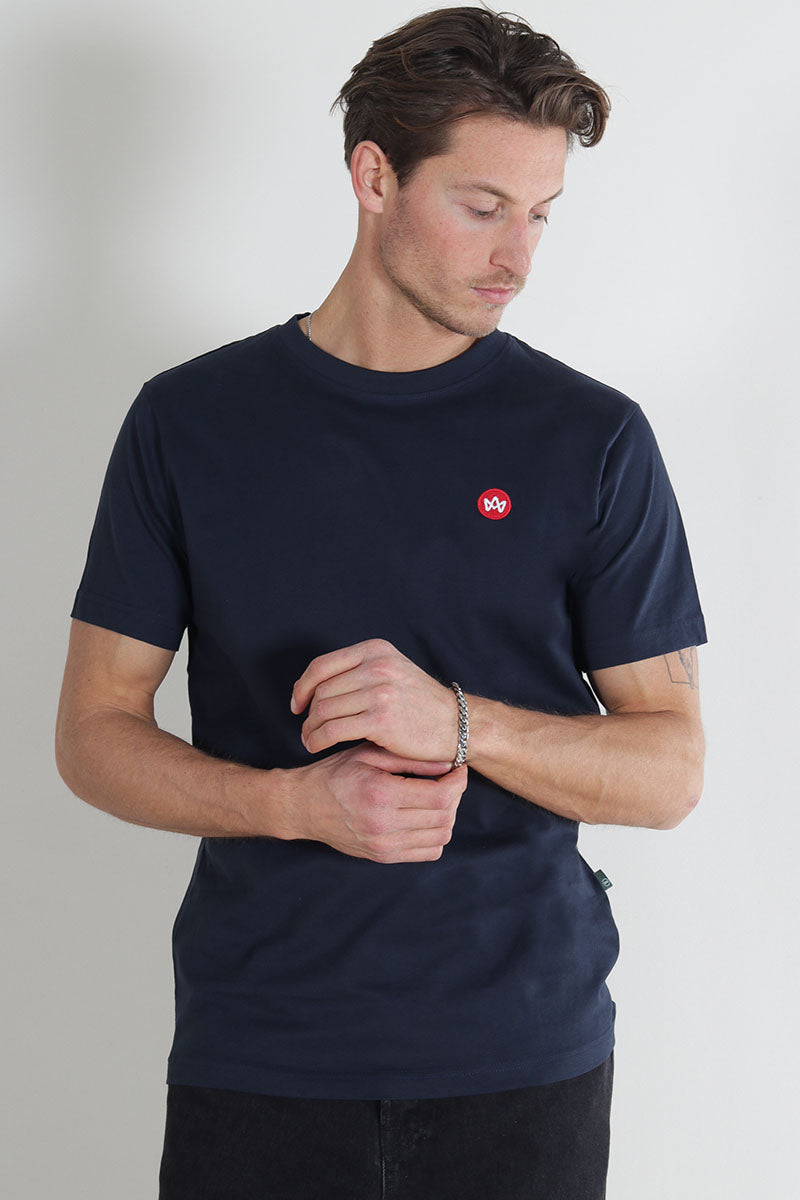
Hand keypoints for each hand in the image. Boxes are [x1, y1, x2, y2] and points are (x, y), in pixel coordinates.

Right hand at [283, 741, 468, 862]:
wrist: (302, 806)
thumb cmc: (334, 774)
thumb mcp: (368, 755)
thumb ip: (409, 760)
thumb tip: (448, 765)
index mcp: (380, 794)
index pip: (439, 796)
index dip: (458, 782)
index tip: (457, 768)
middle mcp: (383, 825)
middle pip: (444, 816)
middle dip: (455, 795)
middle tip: (449, 779)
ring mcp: (383, 846)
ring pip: (440, 836)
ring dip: (447, 815)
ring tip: (437, 796)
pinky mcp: (383, 857)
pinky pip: (428, 852)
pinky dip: (435, 835)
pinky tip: (425, 816)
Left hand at [290, 638, 459, 763]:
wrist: (455, 724)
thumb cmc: (420, 704)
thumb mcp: (392, 671)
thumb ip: (359, 671)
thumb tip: (315, 685)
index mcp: (376, 650)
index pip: (322, 666)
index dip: (303, 686)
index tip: (298, 704)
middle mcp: (377, 666)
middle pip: (321, 690)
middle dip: (308, 713)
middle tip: (306, 729)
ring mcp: (379, 692)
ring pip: (324, 710)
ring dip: (310, 728)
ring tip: (310, 740)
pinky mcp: (380, 719)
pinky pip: (333, 729)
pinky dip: (318, 739)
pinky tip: (317, 746)